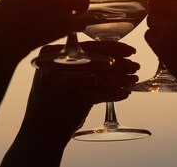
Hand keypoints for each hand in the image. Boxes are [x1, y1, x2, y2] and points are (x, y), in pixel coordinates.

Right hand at [0, 0, 90, 61]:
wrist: (5, 31)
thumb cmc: (19, 4)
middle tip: (68, 0)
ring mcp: (59, 3)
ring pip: (85, 1)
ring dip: (79, 9)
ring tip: (67, 13)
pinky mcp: (64, 23)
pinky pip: (82, 21)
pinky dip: (76, 25)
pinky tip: (65, 25)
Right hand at [17, 41, 138, 144]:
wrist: (40, 130)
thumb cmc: (52, 99)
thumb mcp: (55, 73)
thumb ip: (75, 60)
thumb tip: (111, 52)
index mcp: (51, 53)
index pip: (88, 46)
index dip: (113, 47)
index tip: (129, 50)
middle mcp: (57, 64)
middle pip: (98, 59)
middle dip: (121, 62)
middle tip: (135, 65)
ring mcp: (66, 81)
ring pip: (103, 75)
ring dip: (122, 77)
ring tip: (133, 79)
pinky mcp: (76, 99)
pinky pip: (103, 93)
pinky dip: (116, 93)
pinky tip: (125, 93)